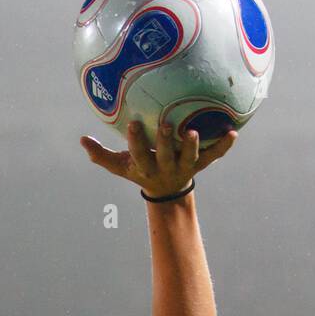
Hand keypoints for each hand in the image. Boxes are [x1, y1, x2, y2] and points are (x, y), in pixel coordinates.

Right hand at [81, 115, 236, 198]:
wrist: (166, 191)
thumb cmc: (140, 170)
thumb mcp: (120, 166)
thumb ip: (101, 155)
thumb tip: (81, 140)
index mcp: (145, 167)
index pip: (139, 154)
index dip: (137, 141)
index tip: (133, 124)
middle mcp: (165, 168)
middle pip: (165, 156)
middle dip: (165, 142)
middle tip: (166, 123)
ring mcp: (185, 167)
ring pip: (190, 159)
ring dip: (193, 147)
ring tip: (195, 132)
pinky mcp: (201, 165)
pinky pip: (214, 155)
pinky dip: (224, 146)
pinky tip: (233, 132)